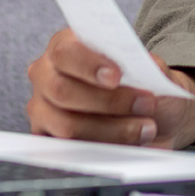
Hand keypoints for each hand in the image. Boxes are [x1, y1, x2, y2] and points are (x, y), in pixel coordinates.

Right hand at [26, 29, 194, 149]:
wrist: (151, 115)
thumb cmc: (142, 85)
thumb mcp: (149, 69)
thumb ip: (145, 64)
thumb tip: (146, 66)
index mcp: (66, 45)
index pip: (66, 52)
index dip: (90, 65)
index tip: (116, 77)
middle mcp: (47, 75)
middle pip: (62, 90)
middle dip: (109, 101)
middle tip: (147, 103)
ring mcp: (43, 109)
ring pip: (67, 125)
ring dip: (113, 129)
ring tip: (146, 128)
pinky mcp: (49, 139)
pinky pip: (69, 150)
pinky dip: (103, 148)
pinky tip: (128, 144)